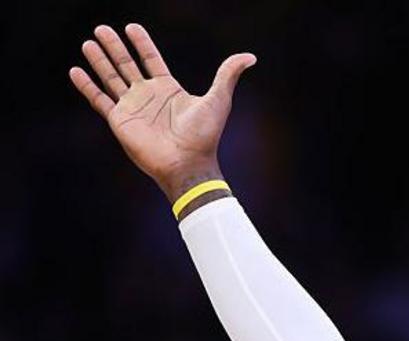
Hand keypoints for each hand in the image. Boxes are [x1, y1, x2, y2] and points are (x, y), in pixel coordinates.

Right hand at [68, 24, 255, 199]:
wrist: (188, 163)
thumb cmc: (204, 135)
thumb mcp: (218, 99)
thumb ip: (228, 74)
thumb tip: (250, 56)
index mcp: (168, 89)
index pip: (152, 60)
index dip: (142, 44)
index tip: (132, 27)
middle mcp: (148, 96)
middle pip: (127, 65)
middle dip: (115, 47)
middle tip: (102, 28)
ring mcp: (132, 108)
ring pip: (111, 78)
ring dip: (99, 60)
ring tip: (88, 42)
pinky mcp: (119, 121)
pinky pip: (99, 100)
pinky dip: (87, 86)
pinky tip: (76, 70)